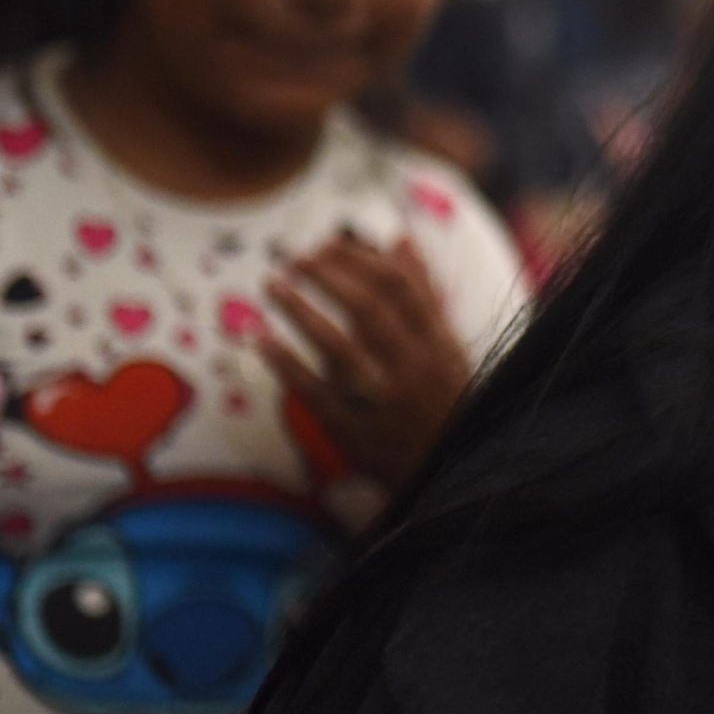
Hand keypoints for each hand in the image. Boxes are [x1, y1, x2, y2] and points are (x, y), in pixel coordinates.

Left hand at [261, 233, 472, 486]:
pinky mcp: (356, 434)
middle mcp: (415, 370)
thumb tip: (401, 238)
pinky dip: (287, 365)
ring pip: (341, 348)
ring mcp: (386, 403)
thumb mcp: (447, 346)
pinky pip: (316, 394)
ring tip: (271, 285)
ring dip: (302, 312)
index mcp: (439, 344)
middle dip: (327, 278)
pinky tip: (260, 341)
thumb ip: (424, 293)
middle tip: (291, 259)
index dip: (359, 261)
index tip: (325, 244)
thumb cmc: (445, 400)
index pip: (400, 288)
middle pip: (369, 311)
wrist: (452, 475)